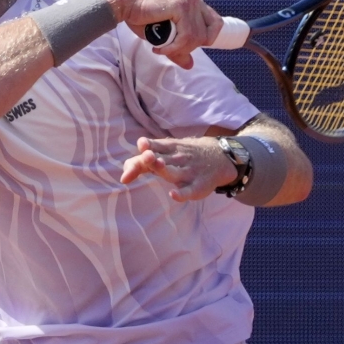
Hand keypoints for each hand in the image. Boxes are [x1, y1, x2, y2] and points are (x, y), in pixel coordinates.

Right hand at [99, 0, 222, 68]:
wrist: (123, 2)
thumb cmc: (140, 15)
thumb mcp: (162, 35)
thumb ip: (178, 48)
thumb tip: (190, 65)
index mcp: (193, 2)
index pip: (215, 23)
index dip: (206, 39)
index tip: (186, 47)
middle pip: (208, 34)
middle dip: (188, 48)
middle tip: (168, 49)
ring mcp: (190, 1)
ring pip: (197, 38)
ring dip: (178, 49)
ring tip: (161, 49)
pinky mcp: (181, 6)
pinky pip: (187, 36)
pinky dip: (174, 47)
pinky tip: (158, 48)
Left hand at [121, 136, 237, 201]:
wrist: (219, 157)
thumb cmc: (182, 156)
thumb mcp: (165, 153)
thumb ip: (142, 162)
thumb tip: (123, 176)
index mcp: (167, 149)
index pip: (153, 148)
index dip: (144, 150)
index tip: (137, 152)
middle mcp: (177, 159)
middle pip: (162, 159)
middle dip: (152, 158)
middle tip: (146, 157)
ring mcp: (188, 173)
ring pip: (174, 173)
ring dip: (165, 169)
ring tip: (157, 165)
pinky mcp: (197, 186)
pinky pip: (189, 191)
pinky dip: (182, 194)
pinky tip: (173, 195)